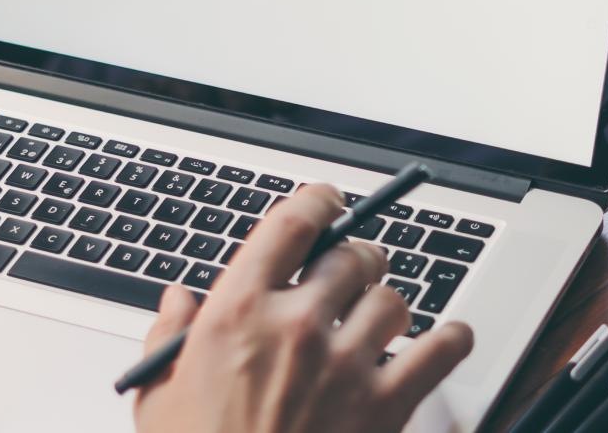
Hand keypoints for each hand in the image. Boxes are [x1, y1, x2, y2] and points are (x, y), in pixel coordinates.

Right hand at [134, 184, 473, 432]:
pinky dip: (450, 340)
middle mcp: (295, 328)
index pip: (292, 224)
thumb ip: (167, 337)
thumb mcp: (157, 398)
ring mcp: (345, 365)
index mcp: (235, 314)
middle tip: (350, 279)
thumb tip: (177, 300)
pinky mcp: (385, 405)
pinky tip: (441, 343)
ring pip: (393, 299)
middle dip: (355, 262)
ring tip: (376, 326)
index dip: (318, 202)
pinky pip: (442, 347)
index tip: (328, 203)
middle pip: (352, 256)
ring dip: (387, 309)